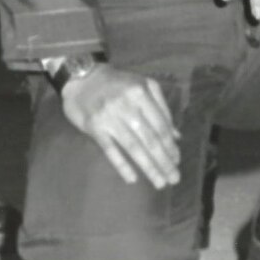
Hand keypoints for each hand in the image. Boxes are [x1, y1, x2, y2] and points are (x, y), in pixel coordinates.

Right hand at [60, 66, 181, 187]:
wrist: (81, 78)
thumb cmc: (117, 83)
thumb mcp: (142, 85)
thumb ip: (160, 108)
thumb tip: (176, 136)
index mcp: (141, 92)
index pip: (160, 125)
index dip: (170, 145)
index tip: (177, 161)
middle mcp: (127, 105)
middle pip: (149, 139)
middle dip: (163, 161)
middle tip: (174, 179)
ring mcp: (110, 117)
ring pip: (133, 147)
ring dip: (148, 167)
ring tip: (159, 182)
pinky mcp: (94, 127)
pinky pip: (110, 150)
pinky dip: (122, 165)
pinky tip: (132, 179)